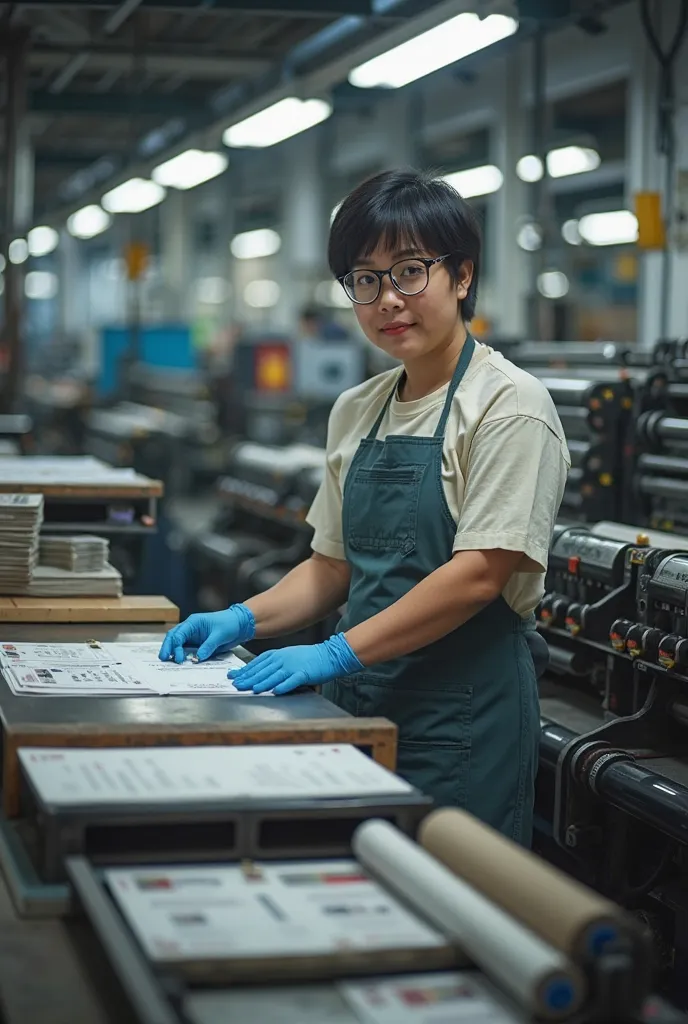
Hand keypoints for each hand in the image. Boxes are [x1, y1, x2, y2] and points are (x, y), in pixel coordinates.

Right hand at [159, 604, 254, 663]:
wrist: (239, 624)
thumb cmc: (229, 624)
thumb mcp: (220, 635)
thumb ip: (208, 646)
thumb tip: (198, 658)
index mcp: (193, 622)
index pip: (179, 634)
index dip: (176, 646)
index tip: (178, 658)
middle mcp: (190, 628)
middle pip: (173, 637)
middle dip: (167, 647)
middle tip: (164, 658)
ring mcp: (193, 636)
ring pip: (177, 643)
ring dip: (172, 651)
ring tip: (168, 661)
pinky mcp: (197, 643)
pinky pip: (186, 649)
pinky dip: (181, 654)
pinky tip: (179, 661)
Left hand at [229, 632, 362, 694]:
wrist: (328, 655)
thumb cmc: (308, 657)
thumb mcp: (288, 656)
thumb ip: (274, 663)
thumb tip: (258, 672)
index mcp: (278, 655)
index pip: (257, 663)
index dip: (245, 670)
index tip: (234, 676)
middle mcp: (283, 659)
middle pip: (263, 670)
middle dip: (249, 678)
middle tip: (237, 684)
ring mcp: (293, 666)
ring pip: (275, 675)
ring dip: (263, 682)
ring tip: (253, 689)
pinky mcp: (304, 673)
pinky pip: (293, 680)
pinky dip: (284, 685)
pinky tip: (277, 691)